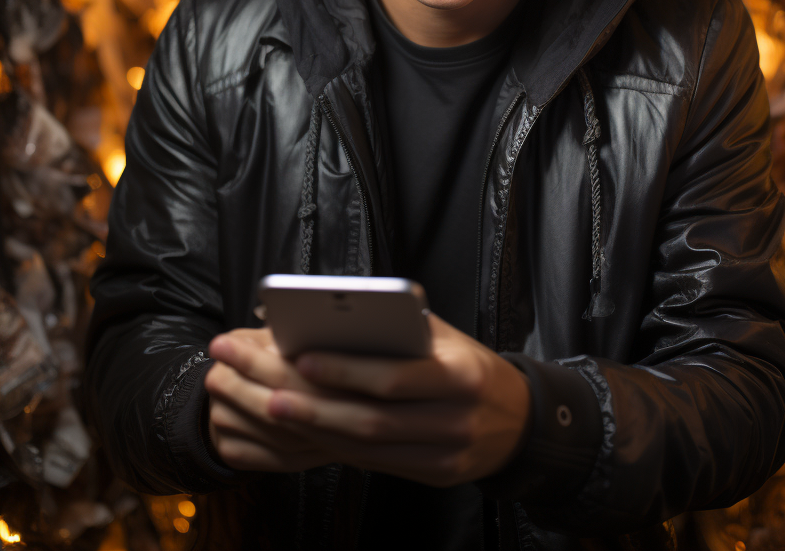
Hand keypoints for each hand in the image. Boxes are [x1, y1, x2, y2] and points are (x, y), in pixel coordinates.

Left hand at [206, 315, 530, 485]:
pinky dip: (337, 447)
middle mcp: (453, 420)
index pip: (394, 378)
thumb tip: (348, 308)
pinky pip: (375, 464)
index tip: (302, 356)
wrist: (518, 420)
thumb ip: (406, 327)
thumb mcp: (450, 338)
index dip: (346, 371)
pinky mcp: (432, 477)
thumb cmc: (471, 366)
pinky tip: (308, 431)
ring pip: (367, 448)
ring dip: (315, 429)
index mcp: (459, 376)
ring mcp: (443, 455)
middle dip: (313, 405)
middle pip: (371, 419)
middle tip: (266, 389)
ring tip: (272, 409)